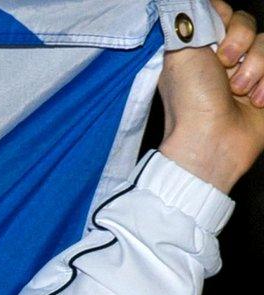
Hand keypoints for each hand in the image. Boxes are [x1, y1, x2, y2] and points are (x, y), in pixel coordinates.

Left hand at [159, 1, 263, 191]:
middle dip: (240, 42)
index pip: (222, 13)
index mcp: (199, 46)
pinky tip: (257, 101)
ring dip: (256, 67)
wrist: (213, 140)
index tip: (215, 34)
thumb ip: (187, 23)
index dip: (224, 19)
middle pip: (248, 24)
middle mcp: (224, 57)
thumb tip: (190, 4)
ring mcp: (249, 72)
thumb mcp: (179, 53)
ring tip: (240, 92)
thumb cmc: (191, 100)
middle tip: (225, 65)